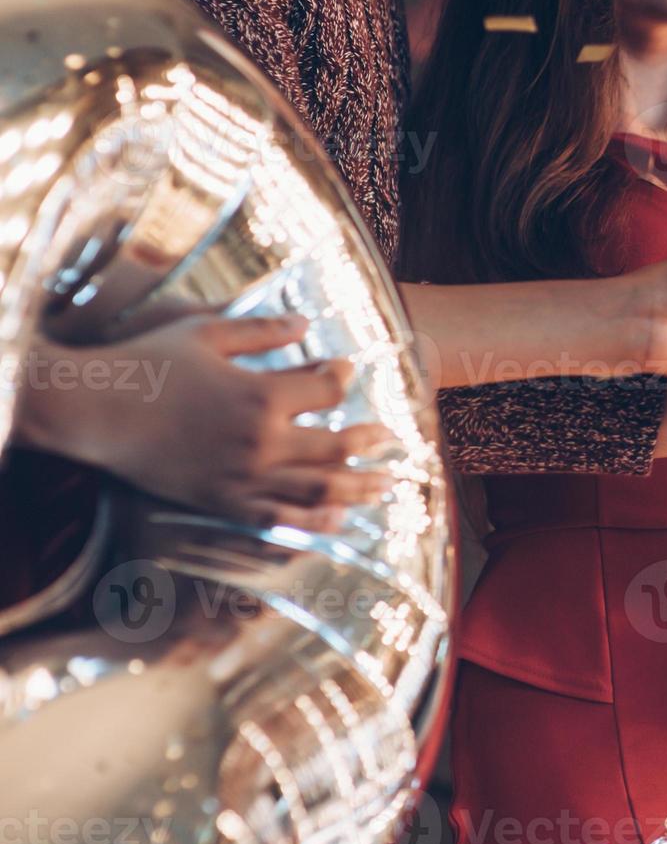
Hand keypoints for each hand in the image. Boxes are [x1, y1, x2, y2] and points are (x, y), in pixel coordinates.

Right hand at [15, 315, 391, 529]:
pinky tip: (338, 520)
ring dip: (360, 487)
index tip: (346, 371)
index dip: (343, 377)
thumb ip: (260, 330)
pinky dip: (314, 521)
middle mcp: (262, 441)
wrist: (94, 410)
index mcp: (263, 394)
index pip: (328, 389)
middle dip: (373, 442)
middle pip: (339, 446)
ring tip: (386, 487)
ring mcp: (244, 478)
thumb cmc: (148, 363)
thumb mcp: (205, 332)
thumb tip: (306, 321)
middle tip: (395, 441)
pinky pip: (279, 519)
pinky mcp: (222, 502)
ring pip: (320, 489)